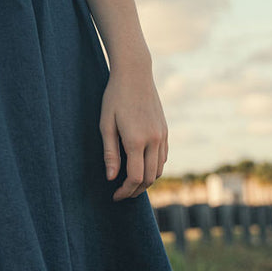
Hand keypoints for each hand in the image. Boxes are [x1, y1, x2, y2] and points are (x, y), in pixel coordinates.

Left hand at [99, 65, 167, 201]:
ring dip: (146, 181)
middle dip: (135, 190)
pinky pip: (163, 157)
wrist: (135, 74)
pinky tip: (142, 167)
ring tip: (131, 184)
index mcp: (136, 140)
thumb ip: (110, 153)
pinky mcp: (165, 130)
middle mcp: (153, 140)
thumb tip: (111, 178)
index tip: (115, 196)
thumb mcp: (106, 124)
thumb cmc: (115, 97)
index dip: (125, 191)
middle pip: (149, 178)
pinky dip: (154, 168)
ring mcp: (162, 135)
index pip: (135, 177)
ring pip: (159, 170)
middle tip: (122, 194)